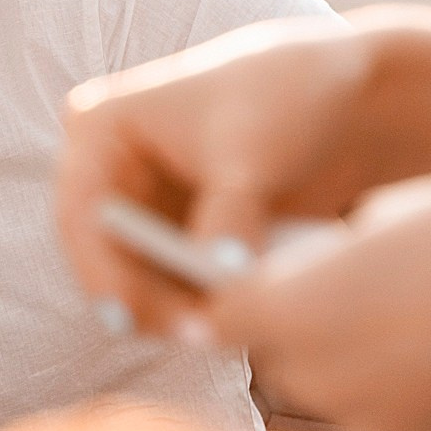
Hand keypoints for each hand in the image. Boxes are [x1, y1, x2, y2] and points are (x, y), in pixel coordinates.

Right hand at [59, 11, 430, 333]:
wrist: (349, 99)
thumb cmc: (288, 96)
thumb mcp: (250, 155)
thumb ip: (228, 216)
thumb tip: (218, 274)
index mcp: (102, 128)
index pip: (81, 213)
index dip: (98, 270)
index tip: (126, 317)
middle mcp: (111, 172)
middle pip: (106, 257)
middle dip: (146, 299)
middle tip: (197, 334)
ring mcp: (147, 208)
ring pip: (140, 281)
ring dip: (177, 310)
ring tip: (230, 329)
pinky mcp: (183, 239)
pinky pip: (176, 287)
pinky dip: (201, 304)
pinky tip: (242, 316)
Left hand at [196, 170, 430, 430]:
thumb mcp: (399, 215)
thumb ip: (344, 252)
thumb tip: (338, 266)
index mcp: (296, 307)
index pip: (225, 318)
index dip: (235, 303)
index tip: (246, 290)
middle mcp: (318, 376)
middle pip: (283, 359)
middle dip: (305, 331)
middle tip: (358, 293)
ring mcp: (367, 421)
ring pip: (337, 391)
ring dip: (359, 364)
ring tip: (419, 322)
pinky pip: (387, 418)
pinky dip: (405, 394)